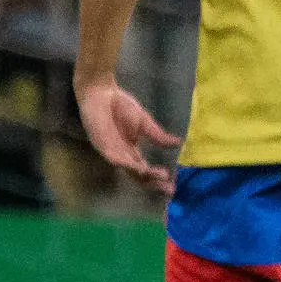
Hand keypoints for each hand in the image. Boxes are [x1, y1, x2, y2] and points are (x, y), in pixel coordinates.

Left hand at [75, 79, 178, 197]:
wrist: (101, 92)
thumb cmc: (119, 105)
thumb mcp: (145, 122)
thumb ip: (158, 136)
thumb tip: (179, 143)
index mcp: (130, 150)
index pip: (145, 170)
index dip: (158, 178)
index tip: (173, 183)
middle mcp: (121, 155)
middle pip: (138, 175)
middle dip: (154, 183)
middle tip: (169, 189)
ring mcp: (111, 152)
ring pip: (129, 170)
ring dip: (145, 175)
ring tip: (161, 176)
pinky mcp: (102, 145)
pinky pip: (116, 159)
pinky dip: (129, 165)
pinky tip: (142, 168)